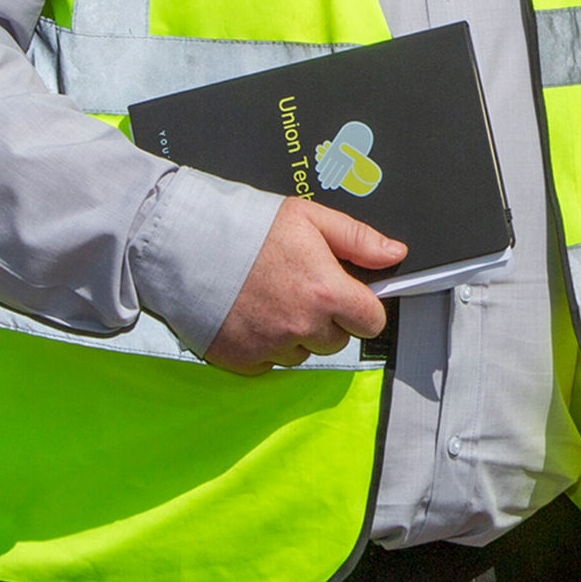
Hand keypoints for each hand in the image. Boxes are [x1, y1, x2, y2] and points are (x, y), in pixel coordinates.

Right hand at [206, 199, 402, 372]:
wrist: (185, 244)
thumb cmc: (248, 227)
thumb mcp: (310, 218)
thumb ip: (358, 239)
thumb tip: (395, 254)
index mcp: (326, 291)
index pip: (371, 321)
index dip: (363, 307)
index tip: (348, 296)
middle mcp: (302, 326)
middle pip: (337, 340)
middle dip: (328, 319)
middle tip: (301, 289)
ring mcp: (271, 346)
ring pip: (303, 353)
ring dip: (296, 334)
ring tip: (272, 299)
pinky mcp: (242, 361)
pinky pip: (270, 364)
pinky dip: (266, 346)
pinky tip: (252, 316)